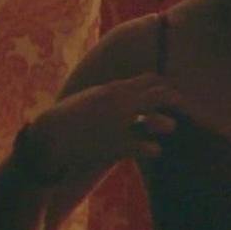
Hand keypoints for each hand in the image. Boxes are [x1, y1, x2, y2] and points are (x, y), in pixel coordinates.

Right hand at [32, 73, 183, 170]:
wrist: (47, 137)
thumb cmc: (70, 118)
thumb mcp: (93, 96)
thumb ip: (115, 92)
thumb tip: (133, 88)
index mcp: (114, 89)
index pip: (152, 80)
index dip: (166, 87)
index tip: (172, 96)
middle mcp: (120, 103)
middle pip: (162, 95)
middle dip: (177, 102)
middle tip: (183, 110)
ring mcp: (119, 124)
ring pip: (159, 121)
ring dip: (166, 124)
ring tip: (167, 127)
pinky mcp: (116, 146)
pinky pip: (148, 148)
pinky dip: (153, 149)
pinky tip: (152, 149)